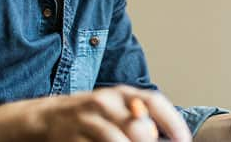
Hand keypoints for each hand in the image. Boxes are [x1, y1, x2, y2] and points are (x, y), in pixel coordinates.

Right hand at [35, 85, 190, 141]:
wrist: (47, 118)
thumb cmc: (93, 115)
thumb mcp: (117, 109)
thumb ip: (141, 118)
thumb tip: (168, 137)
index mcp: (121, 94)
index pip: (154, 102)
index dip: (172, 123)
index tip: (184, 141)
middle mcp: (104, 103)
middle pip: (137, 127)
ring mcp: (85, 122)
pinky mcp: (70, 139)